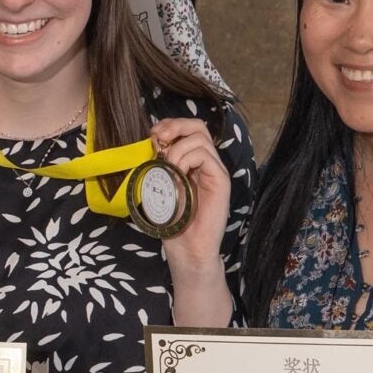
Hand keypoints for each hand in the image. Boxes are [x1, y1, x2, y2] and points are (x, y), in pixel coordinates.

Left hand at [146, 116, 232, 273]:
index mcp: (192, 161)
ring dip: (177, 149)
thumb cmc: (172, 220)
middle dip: (175, 126)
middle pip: (198, 126)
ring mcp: (215, 170)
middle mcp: (206, 162)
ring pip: (200, 138)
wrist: (186, 247)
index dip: (169, 125)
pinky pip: (205, 155)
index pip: (187, 128)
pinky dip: (186, 160)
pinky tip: (177, 175)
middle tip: (159, 139)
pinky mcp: (221, 180)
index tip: (151, 136)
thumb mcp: (160, 184)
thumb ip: (160, 163)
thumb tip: (153, 139)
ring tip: (168, 169)